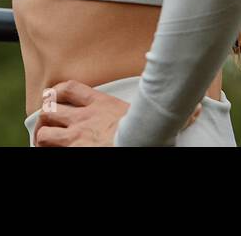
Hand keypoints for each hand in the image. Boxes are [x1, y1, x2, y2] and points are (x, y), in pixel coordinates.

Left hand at [32, 79, 201, 146]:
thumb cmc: (150, 136)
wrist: (141, 143)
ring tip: (43, 139)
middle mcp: (84, 116)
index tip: (57, 98)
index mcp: (101, 104)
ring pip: (44, 125)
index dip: (59, 92)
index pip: (70, 88)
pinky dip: (42, 148)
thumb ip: (173, 113)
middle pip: (52, 104)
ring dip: (41, 132)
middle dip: (46, 112)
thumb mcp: (159, 122)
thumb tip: (199, 108)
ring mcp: (76, 133)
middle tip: (47, 122)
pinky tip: (44, 151)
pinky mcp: (72, 149)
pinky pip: (46, 145)